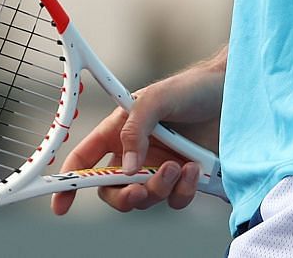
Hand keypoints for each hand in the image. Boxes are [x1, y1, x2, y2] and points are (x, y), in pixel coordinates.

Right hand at [49, 57, 223, 215]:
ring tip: (178, 165)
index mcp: (118, 132)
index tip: (61, 205)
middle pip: (113, 190)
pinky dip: (183, 191)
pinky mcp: (184, 179)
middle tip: (137, 190)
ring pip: (145, 198)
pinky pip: (175, 200)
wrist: (232, 95)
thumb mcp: (155, 99)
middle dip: (122, 197)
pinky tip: (195, 168)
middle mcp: (136, 153)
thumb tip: (128, 169)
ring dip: (159, 188)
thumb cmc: (191, 88)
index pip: (85, 160)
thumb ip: (135, 130)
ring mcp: (160, 167)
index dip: (69, 182)